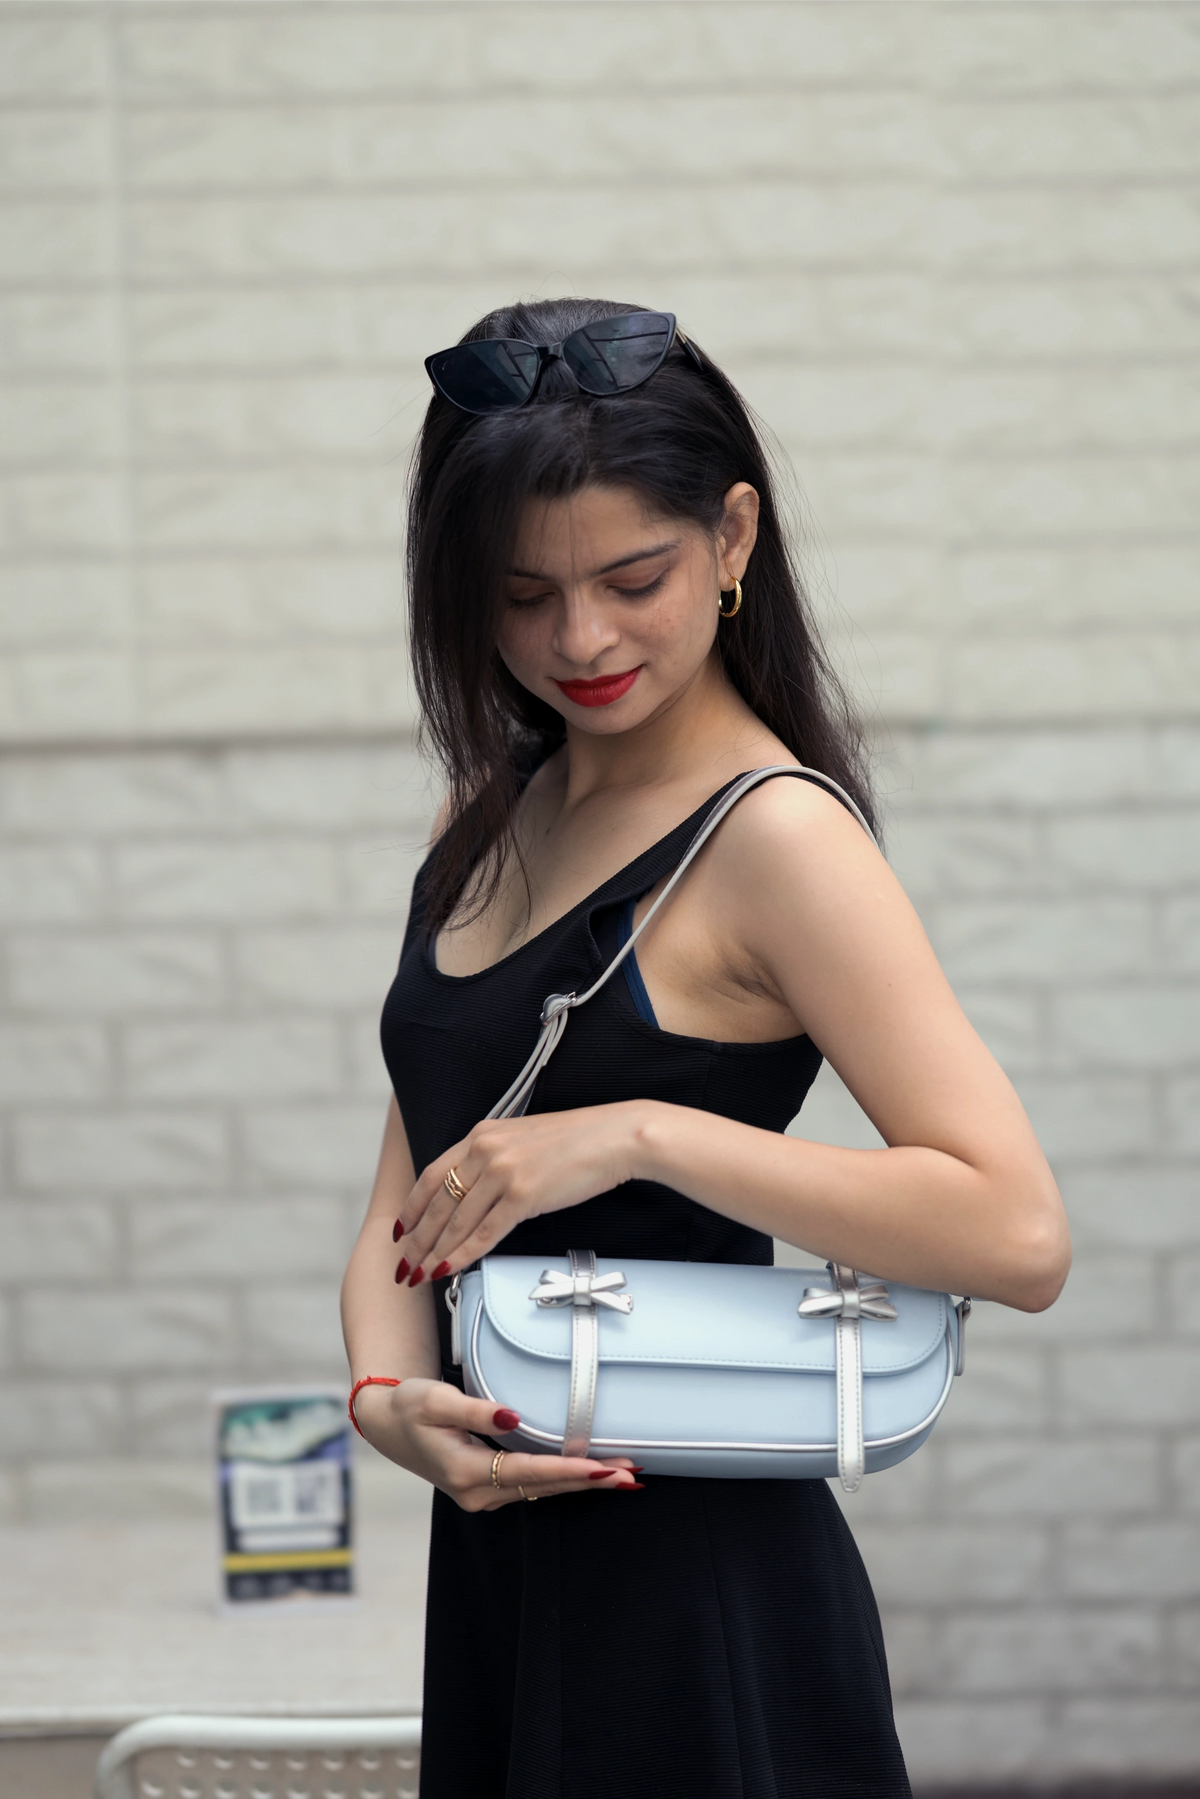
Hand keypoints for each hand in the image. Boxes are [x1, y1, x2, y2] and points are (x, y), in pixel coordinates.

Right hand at [352, 1378, 642, 1507]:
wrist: (388, 1424)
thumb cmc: (410, 1406)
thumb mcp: (435, 1400)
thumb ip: (475, 1409)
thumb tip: (512, 1416)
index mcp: (465, 1472)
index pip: (529, 1472)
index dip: (569, 1470)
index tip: (603, 1469)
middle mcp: (478, 1492)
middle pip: (544, 1488)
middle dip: (589, 1482)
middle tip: (631, 1476)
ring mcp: (483, 1495)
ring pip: (542, 1490)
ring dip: (582, 1483)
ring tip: (622, 1476)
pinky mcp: (489, 1488)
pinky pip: (534, 1486)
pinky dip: (564, 1480)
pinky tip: (589, 1474)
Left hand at [393, 1103, 650, 1286]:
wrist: (615, 1137)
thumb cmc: (579, 1141)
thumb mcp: (525, 1139)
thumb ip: (496, 1157)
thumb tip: (477, 1191)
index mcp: (482, 1134)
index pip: (433, 1174)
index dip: (412, 1207)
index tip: (400, 1230)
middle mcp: (485, 1150)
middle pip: (438, 1202)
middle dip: (417, 1239)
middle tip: (403, 1265)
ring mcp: (502, 1172)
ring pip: (456, 1221)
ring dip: (434, 1252)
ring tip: (419, 1275)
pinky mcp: (522, 1195)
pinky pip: (484, 1232)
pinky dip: (463, 1254)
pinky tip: (449, 1269)